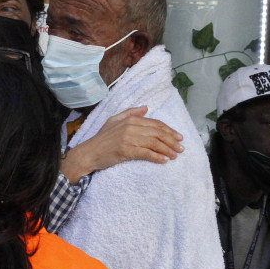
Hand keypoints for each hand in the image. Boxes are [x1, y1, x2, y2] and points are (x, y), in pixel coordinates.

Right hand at [60, 106, 183, 184]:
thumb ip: (130, 113)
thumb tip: (146, 108)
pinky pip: (146, 153)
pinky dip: (157, 157)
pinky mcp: (126, 151)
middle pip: (157, 133)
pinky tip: (164, 160)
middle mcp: (130, 127)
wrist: (89, 153)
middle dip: (171, 141)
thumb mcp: (114, 120)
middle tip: (181, 148)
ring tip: (175, 155)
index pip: (155, 124)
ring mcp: (128, 139)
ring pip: (154, 143)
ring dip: (167, 150)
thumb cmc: (102, 138)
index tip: (179, 137)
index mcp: (130, 119)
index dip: (169, 130)